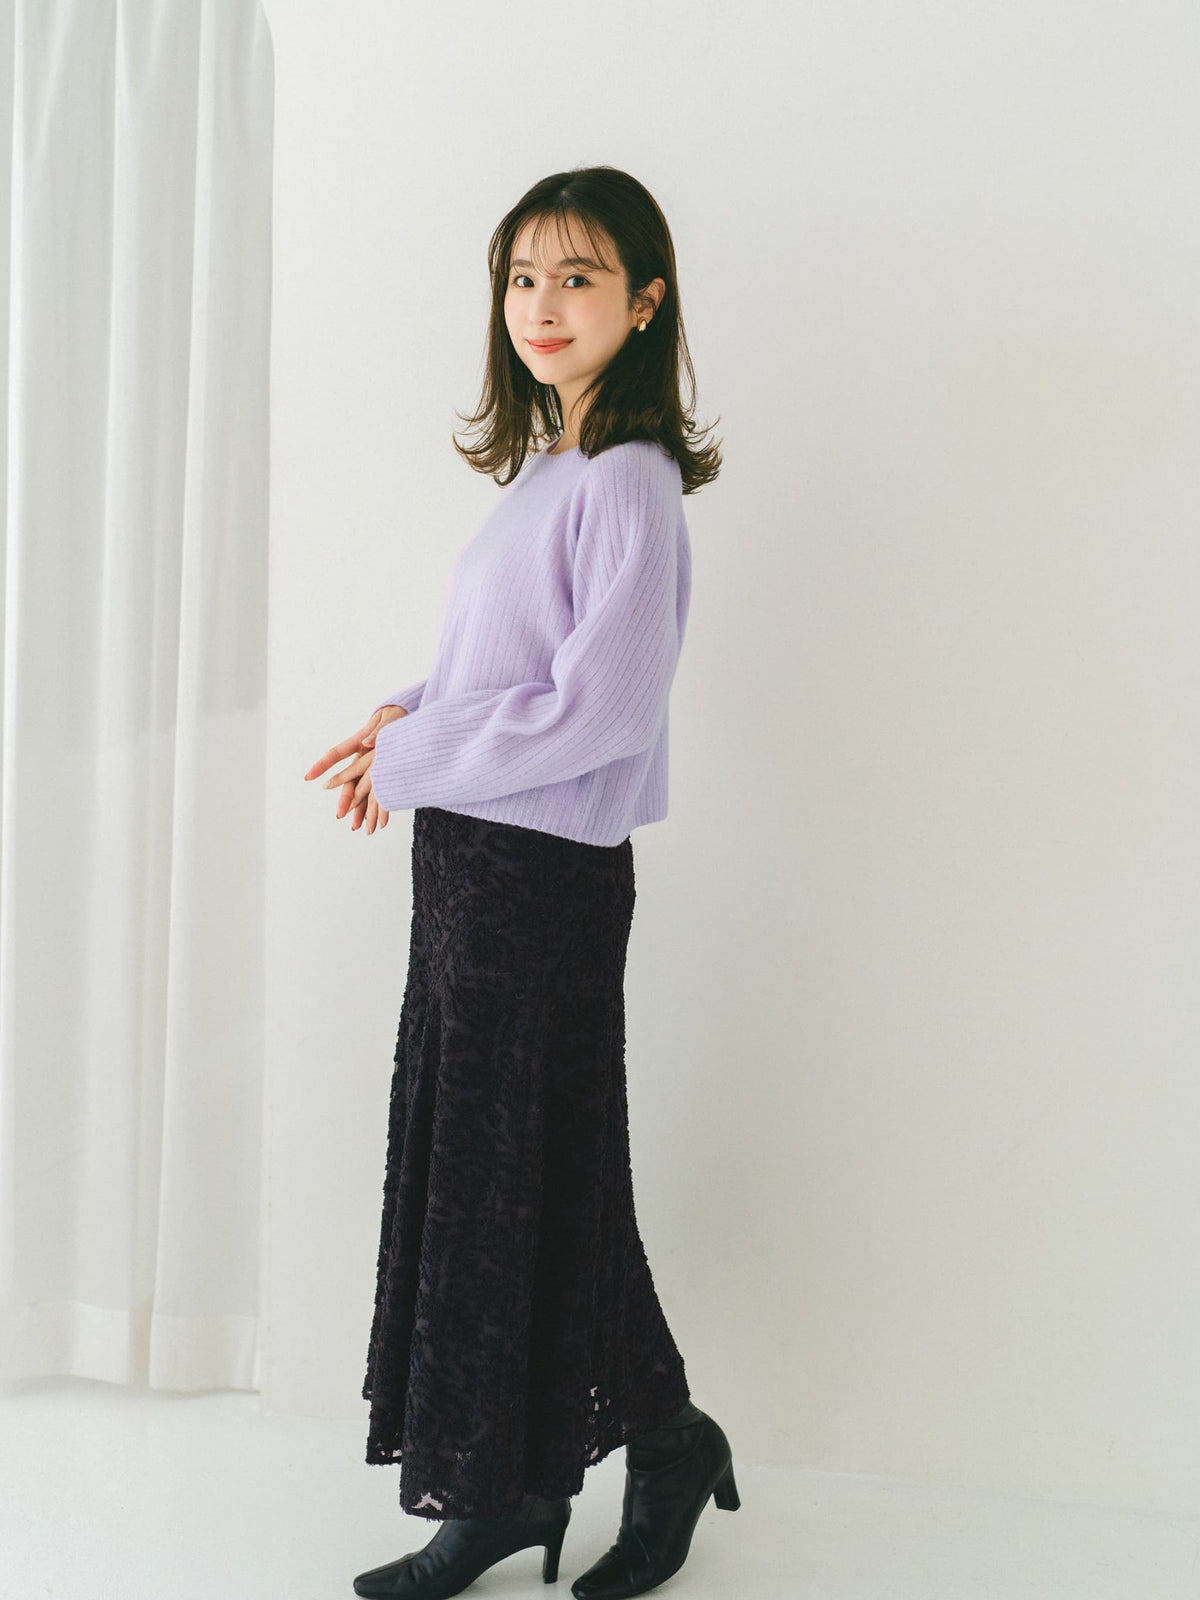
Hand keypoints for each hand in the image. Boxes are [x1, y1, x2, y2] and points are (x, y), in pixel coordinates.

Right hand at [303, 705, 408, 833]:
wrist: (407, 713)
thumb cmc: (396, 713)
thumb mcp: (388, 719)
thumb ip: (377, 731)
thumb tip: (367, 742)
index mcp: (359, 741)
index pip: (336, 754)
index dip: (322, 765)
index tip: (309, 776)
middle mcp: (362, 756)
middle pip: (350, 779)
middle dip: (346, 798)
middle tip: (340, 814)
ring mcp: (371, 765)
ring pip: (362, 789)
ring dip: (360, 808)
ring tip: (357, 827)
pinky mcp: (382, 771)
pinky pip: (377, 790)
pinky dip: (376, 806)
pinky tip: (375, 820)